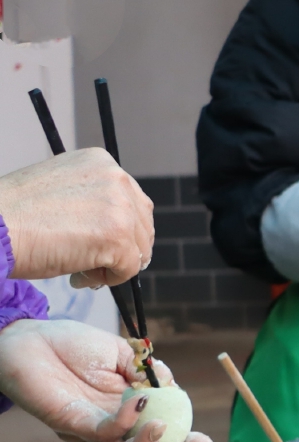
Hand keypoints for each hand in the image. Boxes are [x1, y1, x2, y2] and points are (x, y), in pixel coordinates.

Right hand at [0, 149, 154, 286]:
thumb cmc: (12, 215)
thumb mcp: (60, 190)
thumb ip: (90, 198)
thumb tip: (114, 225)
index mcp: (101, 161)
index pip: (132, 200)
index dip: (118, 228)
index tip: (94, 241)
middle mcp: (116, 178)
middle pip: (142, 224)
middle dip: (121, 248)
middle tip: (89, 262)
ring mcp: (120, 206)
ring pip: (138, 248)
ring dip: (112, 265)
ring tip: (79, 269)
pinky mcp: (117, 236)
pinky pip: (128, 268)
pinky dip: (107, 279)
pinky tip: (77, 276)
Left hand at [0, 320, 211, 441]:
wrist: (31, 337)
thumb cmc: (72, 344)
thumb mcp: (121, 353)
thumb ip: (146, 370)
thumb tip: (172, 385)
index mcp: (127, 413)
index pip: (158, 438)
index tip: (205, 440)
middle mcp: (110, 429)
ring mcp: (90, 430)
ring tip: (162, 430)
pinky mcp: (71, 424)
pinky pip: (102, 433)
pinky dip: (125, 423)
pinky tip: (138, 402)